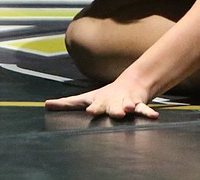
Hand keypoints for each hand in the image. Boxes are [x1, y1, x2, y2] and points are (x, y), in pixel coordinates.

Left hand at [45, 80, 159, 119]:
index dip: (93, 108)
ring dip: (128, 107)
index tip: (90, 111)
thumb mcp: (87, 97)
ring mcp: (126, 103)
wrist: (131, 83)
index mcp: (100, 102)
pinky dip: (148, 113)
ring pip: (128, 106)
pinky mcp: (138, 105)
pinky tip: (154, 117)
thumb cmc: (104, 96)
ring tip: (129, 110)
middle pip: (113, 107)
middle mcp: (113, 102)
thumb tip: (45, 104)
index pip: (95, 105)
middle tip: (115, 112)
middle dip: (113, 109)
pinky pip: (144, 110)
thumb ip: (67, 103)